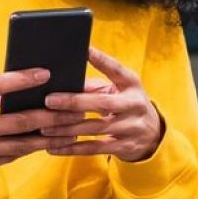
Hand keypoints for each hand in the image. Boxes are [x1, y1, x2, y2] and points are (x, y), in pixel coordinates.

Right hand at [0, 68, 87, 174]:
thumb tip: (19, 91)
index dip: (22, 80)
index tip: (45, 73)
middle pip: (18, 123)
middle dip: (50, 116)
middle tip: (74, 109)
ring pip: (20, 145)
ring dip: (47, 137)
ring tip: (70, 130)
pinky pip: (10, 156)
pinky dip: (28, 148)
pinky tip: (46, 141)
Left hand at [39, 45, 164, 162]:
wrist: (152, 134)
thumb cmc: (125, 104)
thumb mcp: (117, 90)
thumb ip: (93, 86)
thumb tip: (61, 82)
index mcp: (132, 85)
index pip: (117, 70)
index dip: (102, 60)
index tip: (85, 50)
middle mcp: (134, 105)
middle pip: (102, 103)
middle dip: (74, 102)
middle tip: (49, 101)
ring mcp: (131, 127)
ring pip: (95, 128)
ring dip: (67, 129)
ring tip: (45, 127)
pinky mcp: (124, 146)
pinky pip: (94, 148)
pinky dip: (72, 148)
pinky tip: (54, 147)